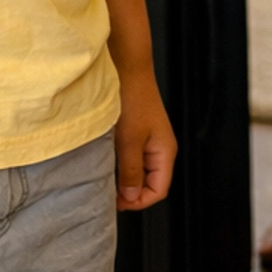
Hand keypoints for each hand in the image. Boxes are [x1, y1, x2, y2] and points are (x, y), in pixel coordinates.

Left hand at [114, 69, 176, 209]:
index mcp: (165, 152)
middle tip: (108, 191)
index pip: (159, 190)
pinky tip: (107, 160)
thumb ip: (131, 171)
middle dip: (131, 191)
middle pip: (150, 183)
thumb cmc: (133, 98)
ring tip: (106, 176)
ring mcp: (149, 140)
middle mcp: (160, 148)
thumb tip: (130, 196)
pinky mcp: (138, 132)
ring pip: (139, 171)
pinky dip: (120, 164)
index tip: (117, 202)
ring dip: (124, 177)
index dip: (139, 201)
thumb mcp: (129, 140)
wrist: (127, 68)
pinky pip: (132, 157)